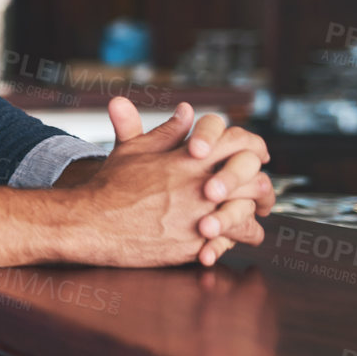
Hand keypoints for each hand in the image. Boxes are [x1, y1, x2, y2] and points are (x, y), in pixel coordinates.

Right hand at [81, 99, 271, 267]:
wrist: (92, 222)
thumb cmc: (110, 185)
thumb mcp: (135, 150)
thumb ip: (166, 132)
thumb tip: (186, 112)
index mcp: (189, 159)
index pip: (239, 142)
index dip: (254, 147)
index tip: (258, 156)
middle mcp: (200, 186)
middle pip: (255, 180)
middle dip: (265, 188)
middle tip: (264, 194)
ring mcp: (200, 216)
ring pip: (249, 214)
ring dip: (255, 216)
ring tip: (255, 219)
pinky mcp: (195, 243)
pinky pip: (232, 241)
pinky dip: (238, 240)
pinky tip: (235, 239)